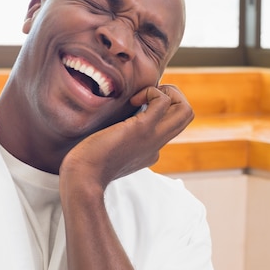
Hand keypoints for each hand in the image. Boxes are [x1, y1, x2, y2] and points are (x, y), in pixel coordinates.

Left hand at [60, 84, 193, 190]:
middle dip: (173, 95)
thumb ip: (114, 140)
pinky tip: (132, 100)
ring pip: (186, 110)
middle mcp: (157, 144)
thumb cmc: (87, 164)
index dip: (154, 107)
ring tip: (142, 95)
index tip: (133, 104)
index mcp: (149, 150)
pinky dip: (152, 92)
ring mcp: (153, 137)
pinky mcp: (143, 128)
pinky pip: (164, 101)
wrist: (84, 177)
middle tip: (146, 94)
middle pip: (185, 116)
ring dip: (168, 92)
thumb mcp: (106, 150)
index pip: (166, 126)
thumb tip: (109, 125)